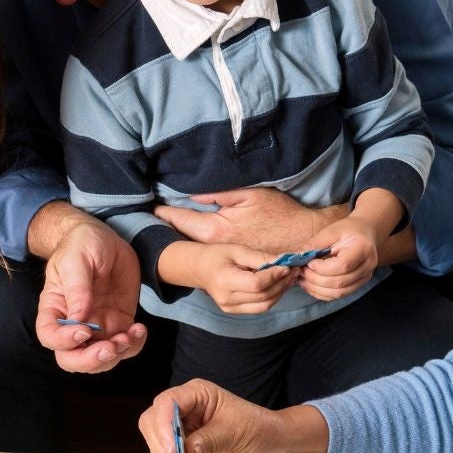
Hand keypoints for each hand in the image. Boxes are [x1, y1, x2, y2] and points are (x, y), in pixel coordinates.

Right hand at [36, 215, 147, 372]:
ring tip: (129, 335)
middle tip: (110, 347)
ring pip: (100, 359)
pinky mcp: (119, 322)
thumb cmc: (82, 244)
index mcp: (55, 307)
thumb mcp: (76, 259)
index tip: (83, 331)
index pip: (49, 336)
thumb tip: (79, 319)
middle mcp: (73, 322)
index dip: (63, 341)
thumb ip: (77, 288)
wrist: (105, 238)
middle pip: (72, 358)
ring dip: (115, 355)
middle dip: (91, 360)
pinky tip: (140, 329)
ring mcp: (97, 325)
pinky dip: (135, 345)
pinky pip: (126, 346)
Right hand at [139, 378, 328, 452]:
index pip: (166, 405)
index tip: (171, 452)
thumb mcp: (234, 432)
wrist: (271, 449)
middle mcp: (182, 412)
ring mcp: (181, 434)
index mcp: (194, 395)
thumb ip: (207, 442)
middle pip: (153, 428)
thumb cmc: (258, 429)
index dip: (163, 427)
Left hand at [153, 187, 334, 251]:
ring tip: (163, 226)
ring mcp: (223, 256)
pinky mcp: (232, 260)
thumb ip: (218, 193)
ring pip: (192, 245)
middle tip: (148, 216)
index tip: (149, 206)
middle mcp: (214, 246)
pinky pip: (208, 252)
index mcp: (214, 229)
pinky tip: (190, 238)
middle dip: (165, 226)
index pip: (179, 219)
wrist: (303, 239)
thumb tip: (191, 192)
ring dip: (179, 236)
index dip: (162, 212)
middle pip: (180, 235)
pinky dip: (196, 245)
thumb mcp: (250, 194)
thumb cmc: (279, 213)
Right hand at [183, 243, 296, 313]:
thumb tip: (284, 263)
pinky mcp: (234, 310)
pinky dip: (272, 297)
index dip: (274, 276)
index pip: (256, 284)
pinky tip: (278, 286)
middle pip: (263, 296)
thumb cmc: (217, 255)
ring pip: (264, 305)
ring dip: (280, 292)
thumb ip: (260, 257)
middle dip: (282, 284)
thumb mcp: (237, 250)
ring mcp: (229, 307)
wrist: (199, 268)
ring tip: (289, 279)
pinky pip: (259, 307)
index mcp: (224, 281)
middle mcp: (226, 298)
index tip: (287, 266)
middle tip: (294, 271)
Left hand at [299, 215, 385, 301]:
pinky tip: (310, 284)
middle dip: (315, 279)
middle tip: (300, 271)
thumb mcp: (331, 231)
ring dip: (316, 288)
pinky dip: (321, 293)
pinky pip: (338, 295)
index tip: (308, 262)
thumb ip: (315, 244)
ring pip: (338, 292)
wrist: (364, 233)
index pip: (342, 266)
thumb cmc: (347, 230)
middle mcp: (367, 266)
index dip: (322, 268)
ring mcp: (364, 278)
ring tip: (302, 278)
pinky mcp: (358, 285)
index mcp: (363, 249)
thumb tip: (297, 256)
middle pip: (339, 282)